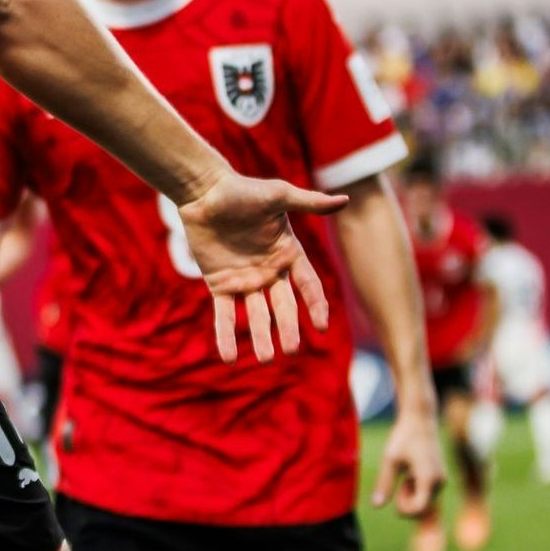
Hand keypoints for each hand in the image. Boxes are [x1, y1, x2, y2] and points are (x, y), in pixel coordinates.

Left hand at [176, 169, 349, 360]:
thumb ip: (310, 203)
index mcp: (287, 254)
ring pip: (256, 315)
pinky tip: (229, 358)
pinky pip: (224, 314)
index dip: (315, 304)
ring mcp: (244, 280)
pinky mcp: (219, 284)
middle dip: (288, 328)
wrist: (203, 191)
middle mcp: (269, 272)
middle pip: (283, 306)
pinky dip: (225, 336)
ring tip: (265, 360)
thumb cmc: (243, 190)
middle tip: (292, 350)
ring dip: (261, 337)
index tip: (320, 325)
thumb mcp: (279, 196)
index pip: (307, 285)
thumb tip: (346, 201)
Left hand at [371, 403, 445, 517]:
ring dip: (411, 495)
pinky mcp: (440, 478)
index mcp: (428, 479)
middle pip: (422, 509)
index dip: (405, 510)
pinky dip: (416, 490)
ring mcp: (441, 480)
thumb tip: (376, 506)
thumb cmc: (404, 437)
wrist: (420, 420)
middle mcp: (439, 482)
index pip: (419, 509)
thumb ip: (384, 483)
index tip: (395, 497)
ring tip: (406, 474)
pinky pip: (427, 494)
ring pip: (424, 502)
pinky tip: (412, 473)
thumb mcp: (390, 459)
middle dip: (407, 502)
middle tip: (401, 481)